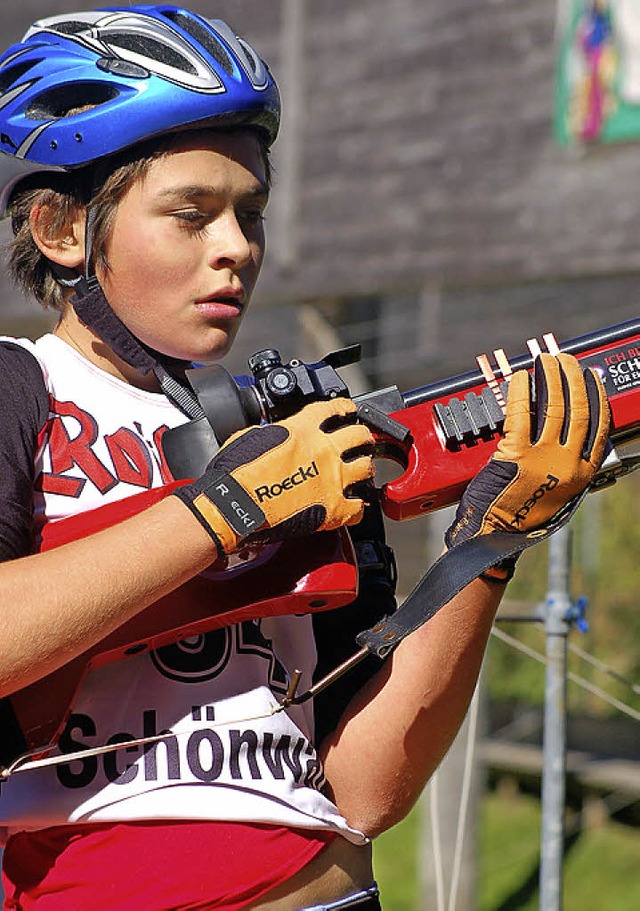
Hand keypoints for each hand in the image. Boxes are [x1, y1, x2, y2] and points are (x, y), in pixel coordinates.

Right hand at [173, 398, 374, 554]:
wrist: (235, 505)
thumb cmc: (236, 475)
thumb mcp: (253, 436)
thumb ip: (278, 433)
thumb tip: (283, 436)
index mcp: (302, 430)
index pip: (334, 408)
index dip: (344, 407)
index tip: (348, 410)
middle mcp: (323, 450)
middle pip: (359, 435)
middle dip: (362, 436)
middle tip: (361, 440)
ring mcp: (332, 479)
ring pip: (365, 467)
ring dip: (364, 467)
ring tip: (361, 470)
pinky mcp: (333, 508)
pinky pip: (358, 507)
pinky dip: (358, 506)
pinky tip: (354, 505)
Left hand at [445, 353, 609, 576]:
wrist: (493, 536)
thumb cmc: (518, 515)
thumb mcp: (557, 491)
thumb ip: (564, 463)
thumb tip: (561, 429)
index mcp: (583, 472)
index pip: (599, 425)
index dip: (596, 395)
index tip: (591, 377)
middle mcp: (569, 463)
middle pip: (579, 409)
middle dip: (573, 378)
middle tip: (566, 360)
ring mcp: (544, 458)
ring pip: (553, 406)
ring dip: (550, 377)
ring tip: (545, 361)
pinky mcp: (516, 453)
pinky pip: (521, 412)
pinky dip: (520, 391)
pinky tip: (520, 378)